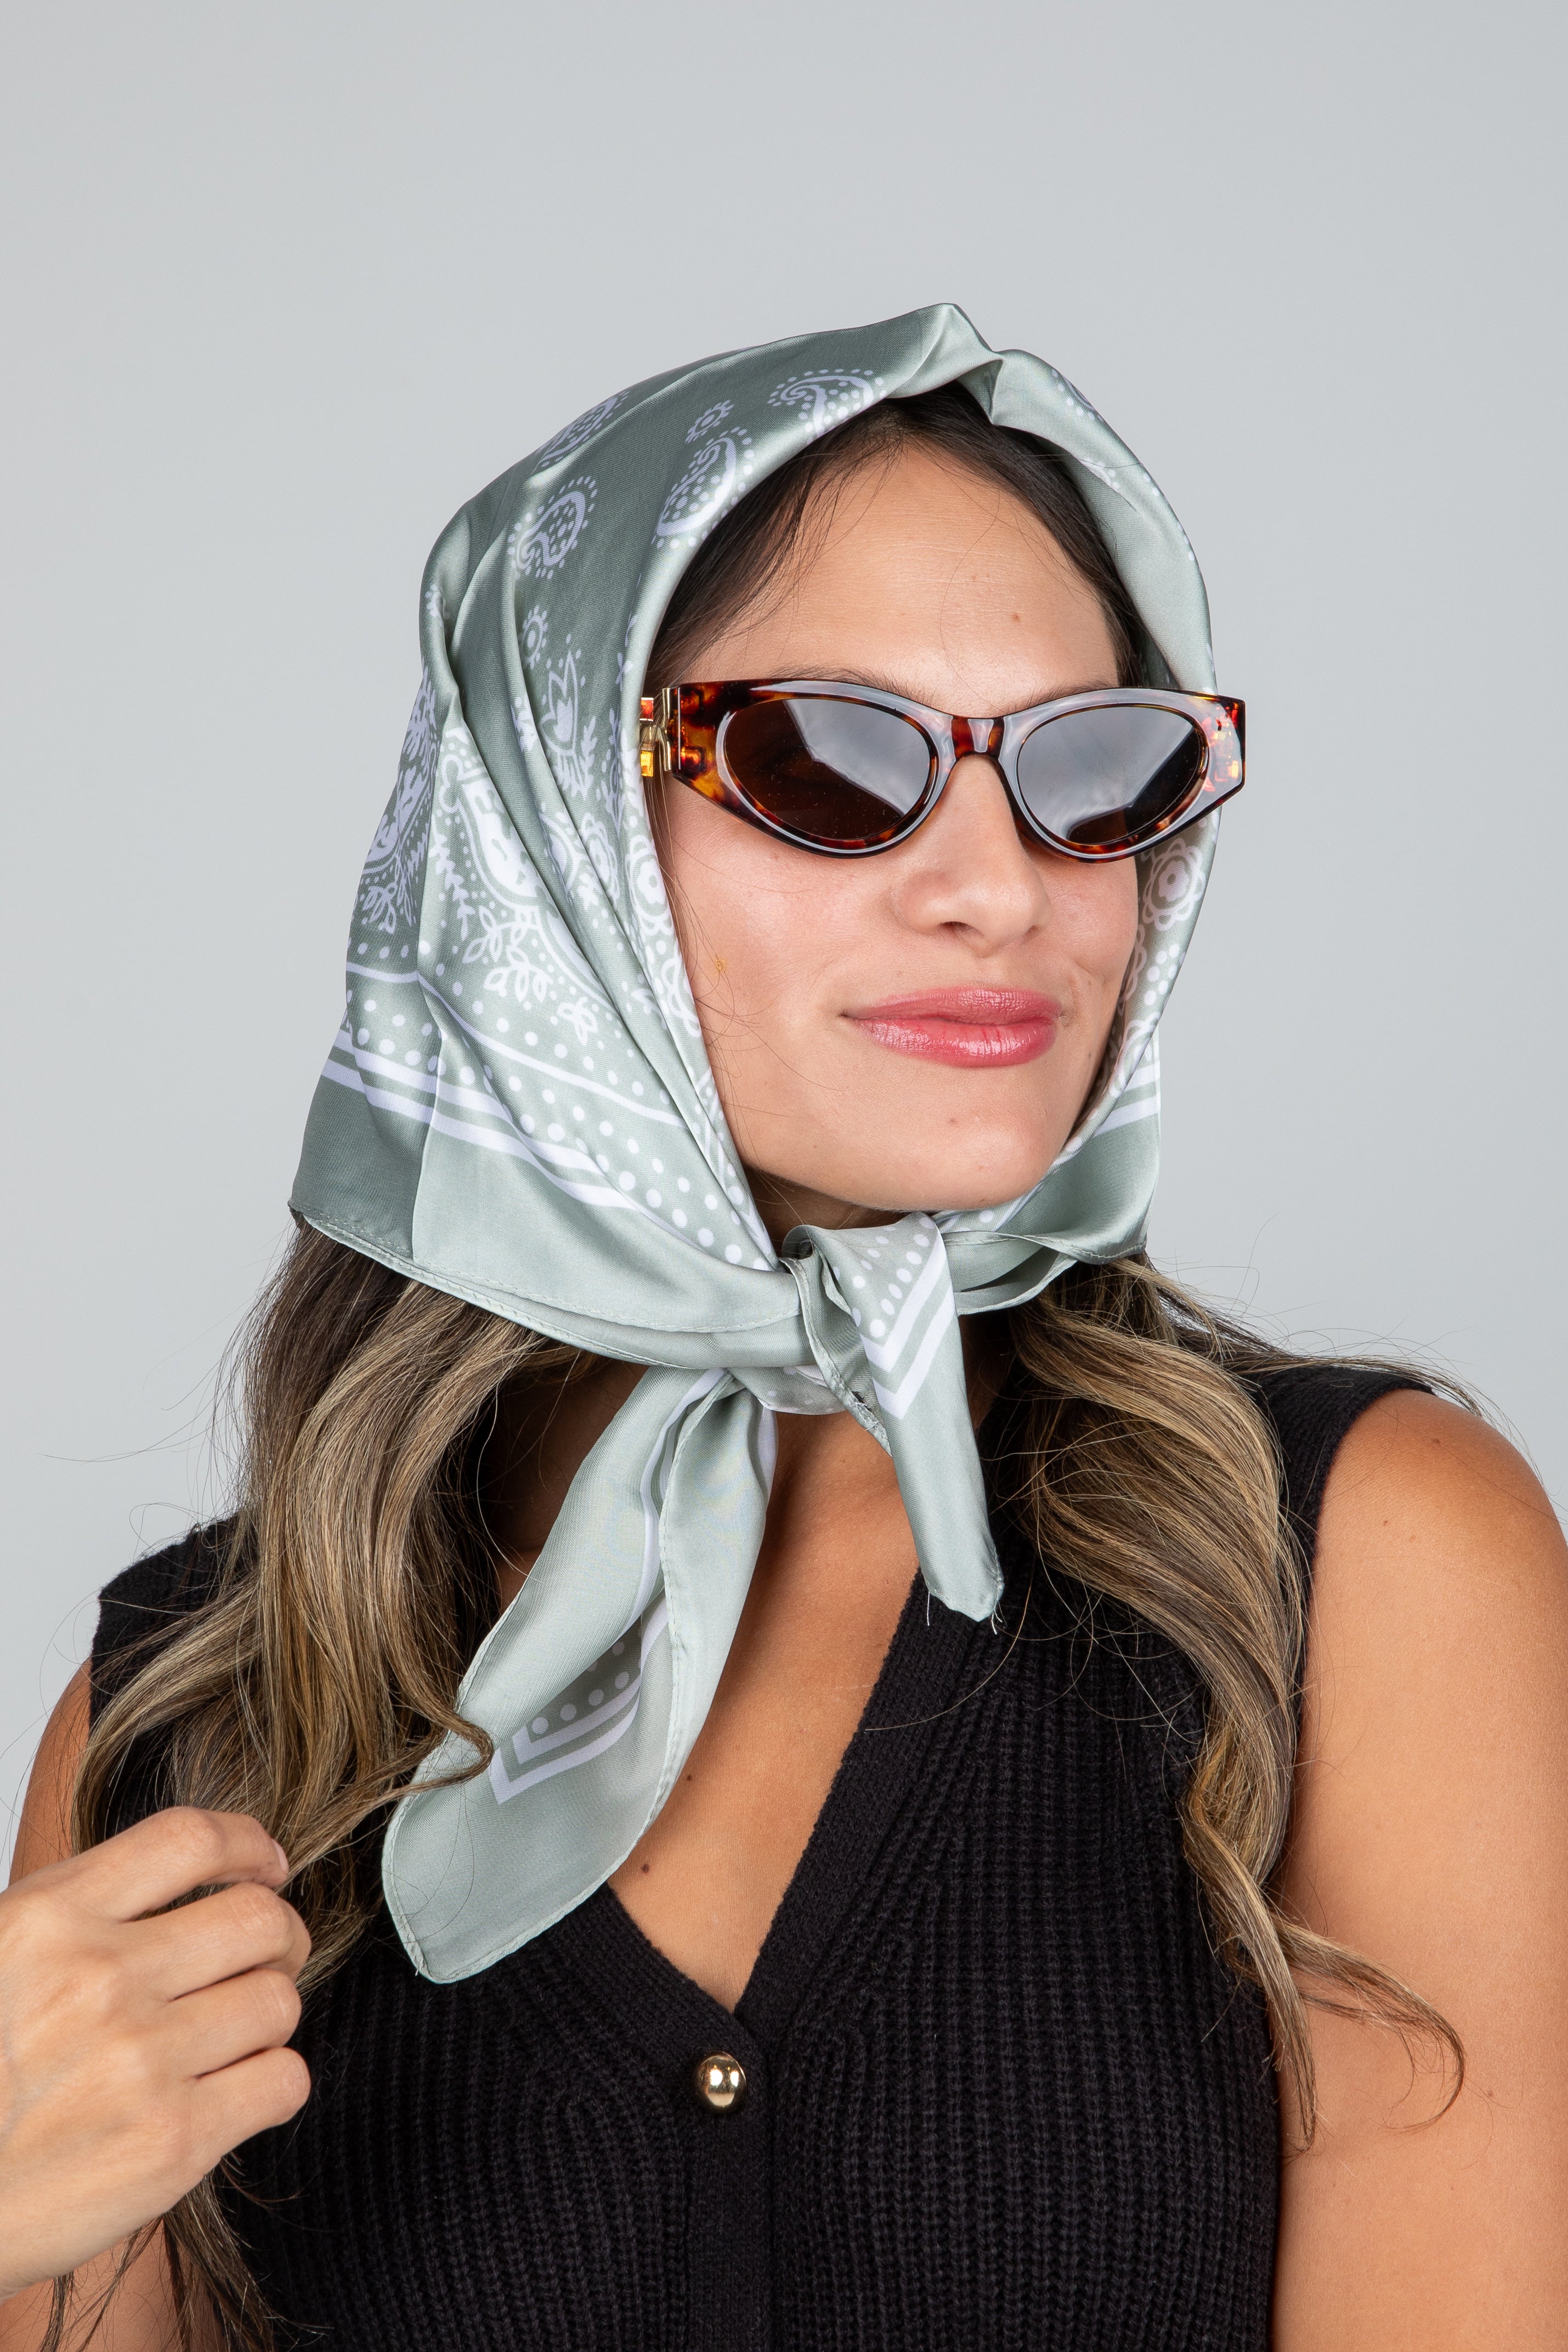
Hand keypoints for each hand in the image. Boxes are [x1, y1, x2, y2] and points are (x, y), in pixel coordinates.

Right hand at [0, 1808, 309, 2297]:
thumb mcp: (0, 1959)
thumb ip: (82, 1915)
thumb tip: (185, 1880)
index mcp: (46, 1921)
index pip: (188, 1839)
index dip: (248, 1844)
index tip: (267, 1865)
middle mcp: (99, 1980)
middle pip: (257, 1919)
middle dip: (278, 1935)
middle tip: (266, 1958)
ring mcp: (141, 2061)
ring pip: (277, 2000)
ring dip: (267, 2016)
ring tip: (234, 2036)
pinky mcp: (172, 2142)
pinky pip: (283, 2081)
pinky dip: (273, 2082)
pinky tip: (236, 2092)